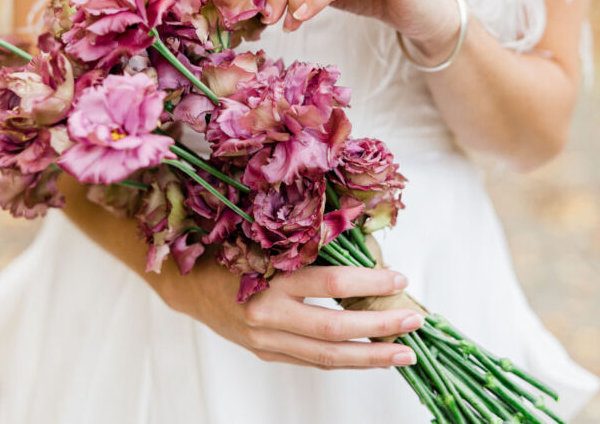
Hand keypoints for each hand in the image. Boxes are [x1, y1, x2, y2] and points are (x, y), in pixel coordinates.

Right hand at [157, 255, 420, 368]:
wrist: (184, 283)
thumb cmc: (228, 249)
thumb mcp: (264, 239)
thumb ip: (305, 246)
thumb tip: (362, 246)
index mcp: (268, 278)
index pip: (329, 283)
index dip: (368, 283)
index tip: (399, 277)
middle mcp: (266, 314)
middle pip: (334, 329)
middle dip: (379, 327)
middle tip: (414, 320)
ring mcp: (265, 340)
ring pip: (326, 356)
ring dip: (370, 356)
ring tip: (404, 352)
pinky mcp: (265, 353)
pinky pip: (311, 361)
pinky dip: (344, 360)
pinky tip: (370, 357)